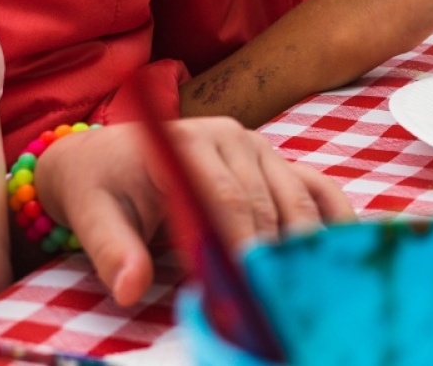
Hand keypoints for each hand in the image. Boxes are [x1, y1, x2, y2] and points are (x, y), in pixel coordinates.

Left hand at [36, 119, 353, 306]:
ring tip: (306, 283)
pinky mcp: (274, 162)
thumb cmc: (100, 186)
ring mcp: (259, 148)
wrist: (105, 155)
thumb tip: (132, 291)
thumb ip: (114, 252)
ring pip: (295, 196)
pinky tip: (340, 248)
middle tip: (275, 295)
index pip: (225, 197)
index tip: (246, 283)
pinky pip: (312, 186)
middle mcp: (232, 138)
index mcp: (189, 144)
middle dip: (271, 252)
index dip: (240, 242)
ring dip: (301, 241)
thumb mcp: (92, 216)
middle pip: (265, 200)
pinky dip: (330, 215)